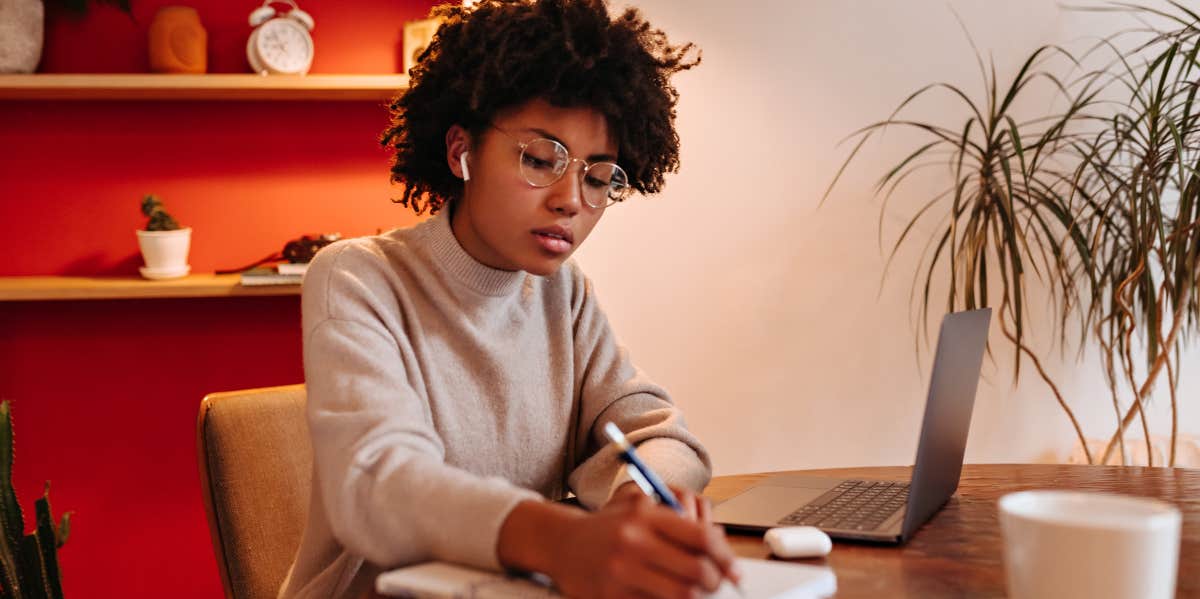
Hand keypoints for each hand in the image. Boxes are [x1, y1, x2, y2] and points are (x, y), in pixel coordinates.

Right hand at [549, 490, 740, 598]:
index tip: (734, 570)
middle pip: (697, 571)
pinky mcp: (612, 596)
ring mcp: (622, 571)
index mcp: (646, 515)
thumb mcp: (640, 508)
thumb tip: (721, 542)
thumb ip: (679, 521)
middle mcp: (634, 541)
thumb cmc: (610, 527)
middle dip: (714, 582)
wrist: (562, 543)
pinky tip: (666, 596)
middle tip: (715, 584)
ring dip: (696, 597)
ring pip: (682, 595)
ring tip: (694, 592)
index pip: (702, 537)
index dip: (726, 557)